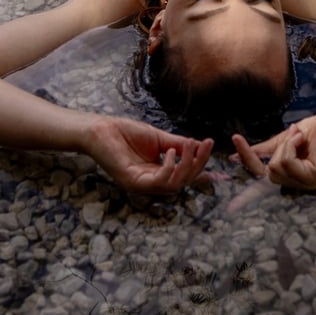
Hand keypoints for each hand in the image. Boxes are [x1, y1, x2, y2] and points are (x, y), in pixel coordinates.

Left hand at [85, 115, 212, 194]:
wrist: (101, 129)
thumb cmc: (126, 133)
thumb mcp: (158, 138)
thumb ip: (177, 145)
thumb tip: (200, 145)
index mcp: (158, 173)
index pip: (184, 175)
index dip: (200, 167)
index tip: (214, 150)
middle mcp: (152, 183)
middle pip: (183, 182)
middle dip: (198, 164)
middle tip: (205, 145)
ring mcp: (142, 185)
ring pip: (174, 185)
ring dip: (187, 166)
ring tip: (191, 146)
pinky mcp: (133, 182)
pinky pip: (158, 182)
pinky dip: (169, 168)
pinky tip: (170, 152)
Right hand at [232, 110, 315, 191]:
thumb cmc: (315, 130)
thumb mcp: (283, 141)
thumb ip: (263, 151)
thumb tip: (234, 157)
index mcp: (291, 178)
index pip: (264, 190)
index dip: (246, 199)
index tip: (230, 209)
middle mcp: (298, 185)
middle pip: (267, 173)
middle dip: (268, 151)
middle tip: (272, 135)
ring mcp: (306, 185)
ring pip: (275, 167)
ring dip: (284, 145)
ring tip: (298, 135)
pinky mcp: (312, 178)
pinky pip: (286, 163)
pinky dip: (290, 146)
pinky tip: (301, 139)